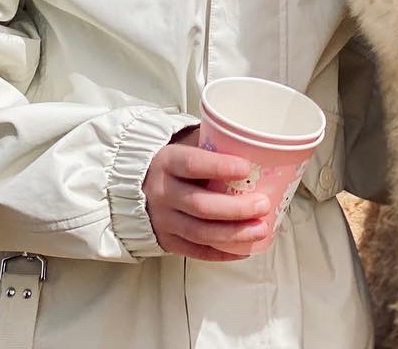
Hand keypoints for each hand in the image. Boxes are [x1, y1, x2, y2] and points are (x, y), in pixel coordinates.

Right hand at [143, 127, 275, 260]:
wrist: (134, 185)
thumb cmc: (174, 162)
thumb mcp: (186, 144)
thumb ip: (213, 145)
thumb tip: (254, 145)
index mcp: (168, 162)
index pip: (192, 165)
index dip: (219, 167)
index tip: (245, 168)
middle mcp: (162, 193)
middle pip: (200, 205)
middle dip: (235, 208)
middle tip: (262, 205)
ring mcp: (163, 220)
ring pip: (200, 232)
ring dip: (234, 234)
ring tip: (260, 230)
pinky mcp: (167, 240)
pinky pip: (196, 251)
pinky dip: (222, 253)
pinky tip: (244, 249)